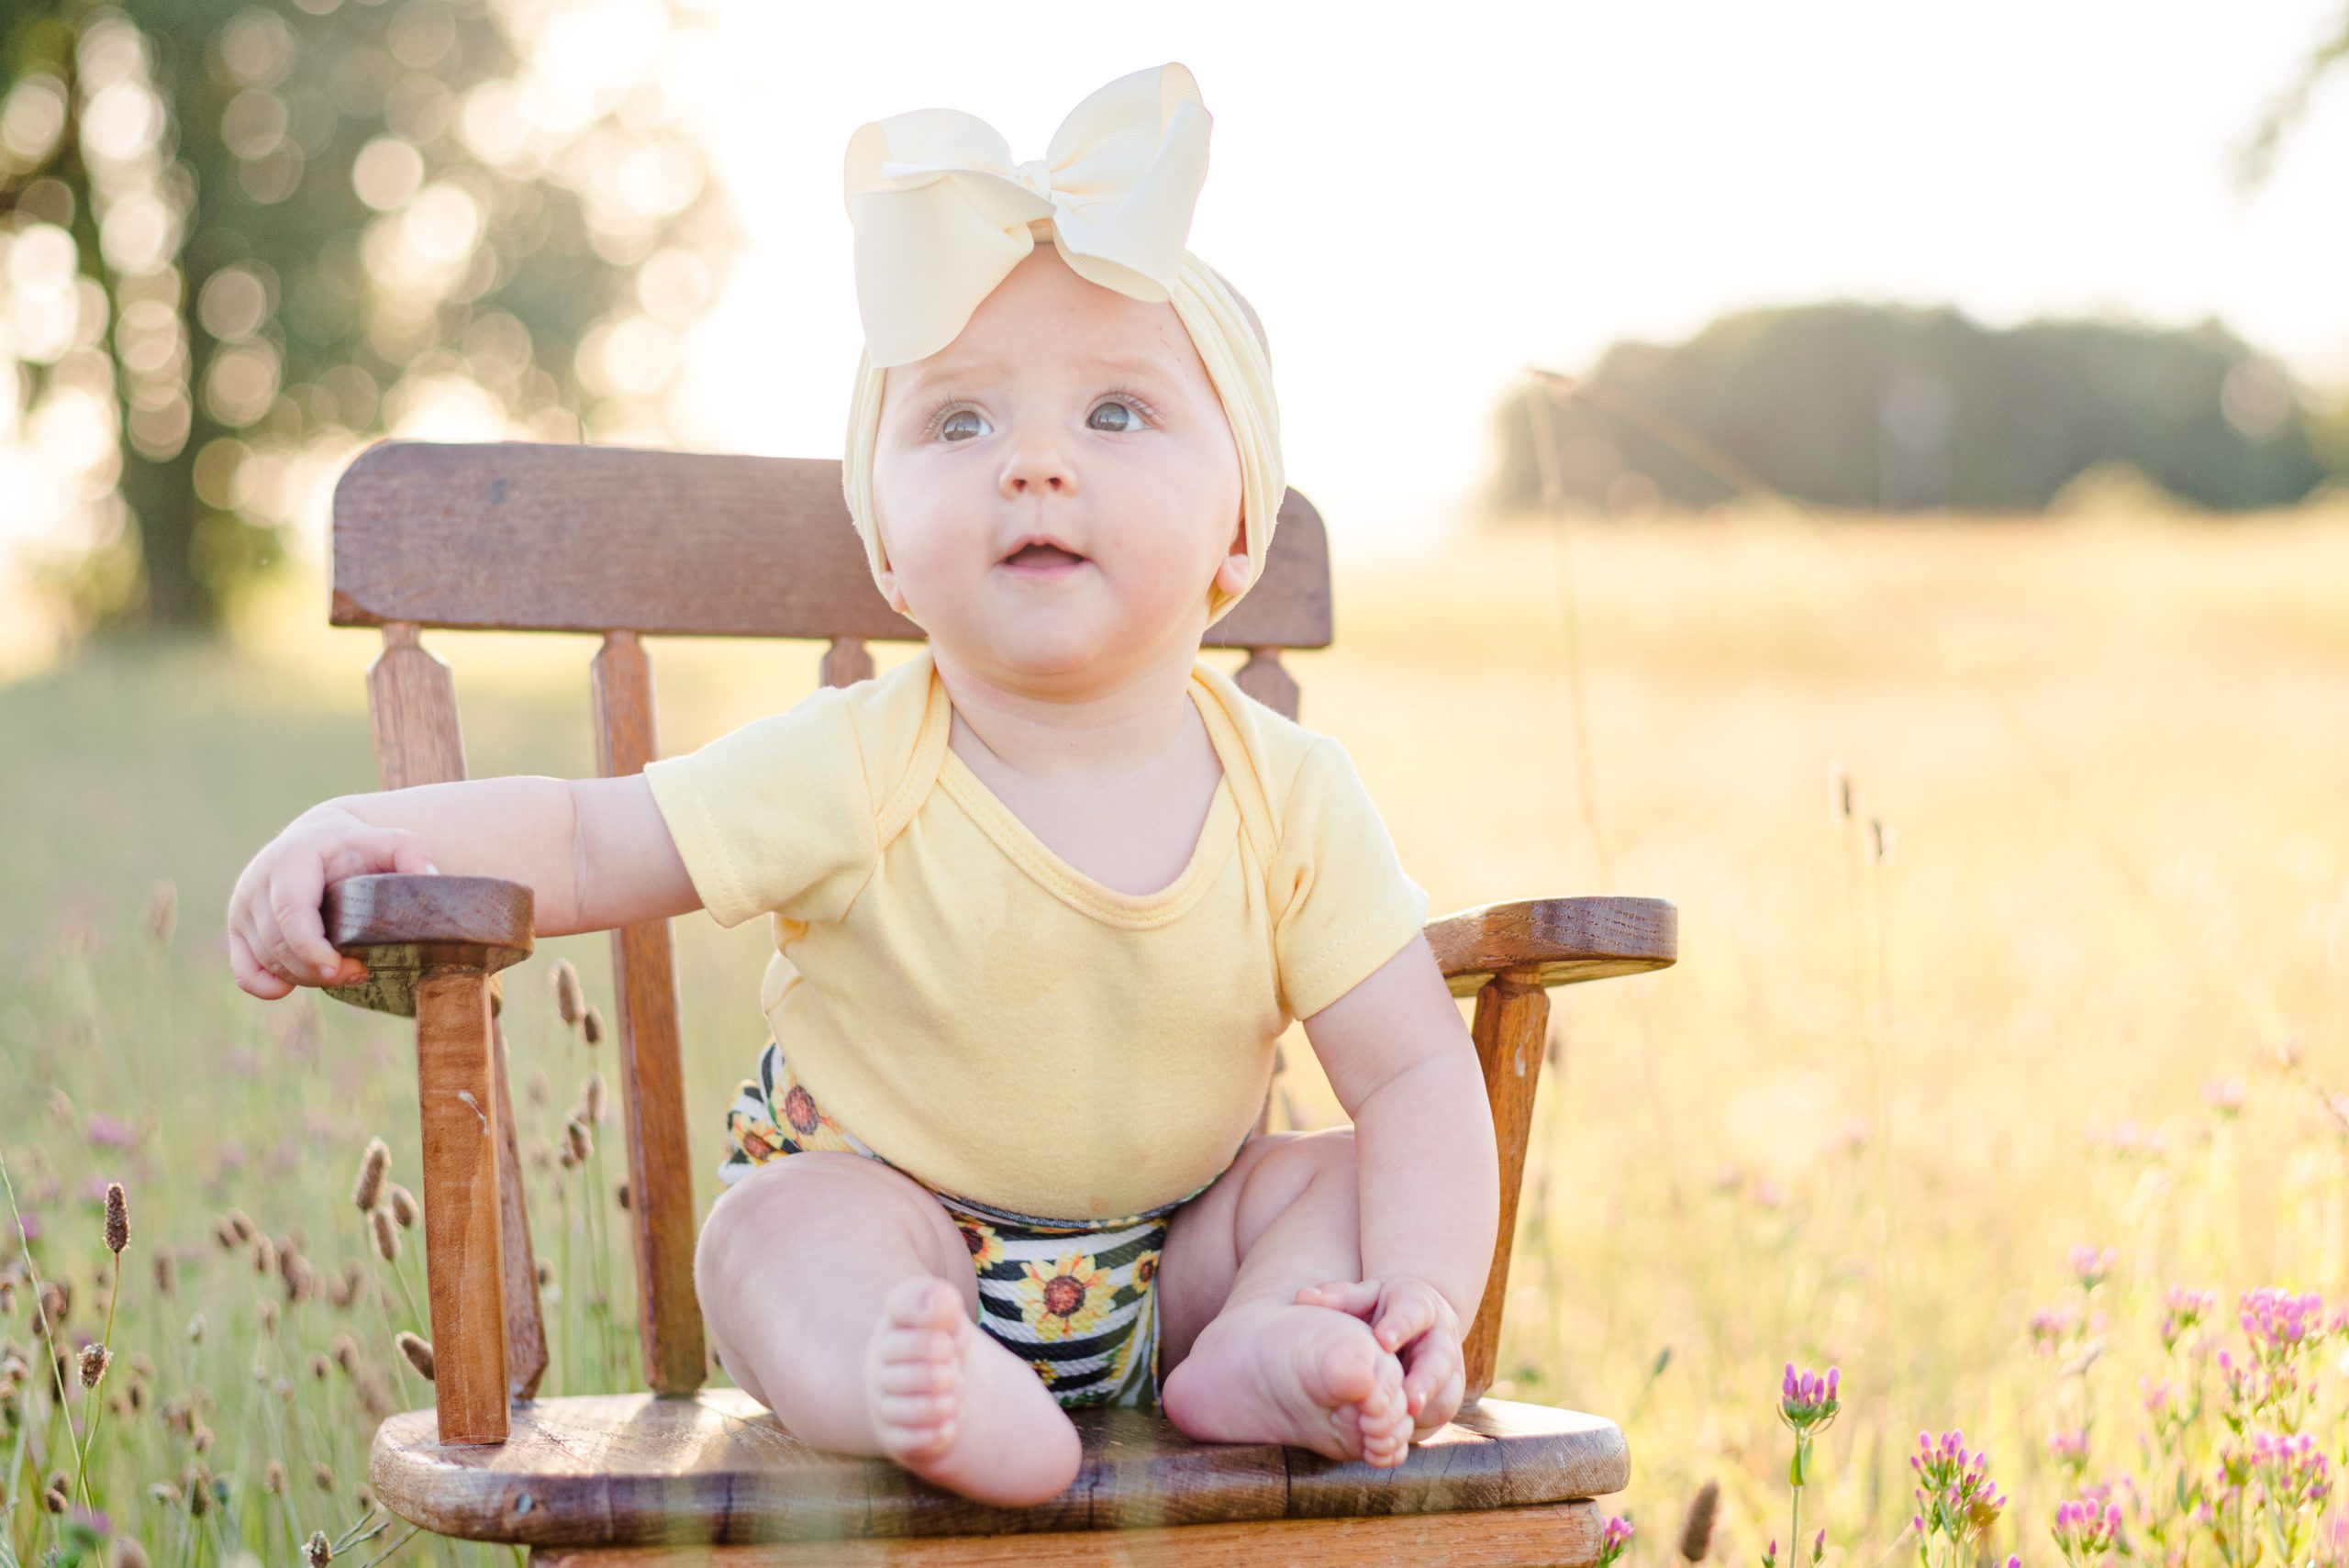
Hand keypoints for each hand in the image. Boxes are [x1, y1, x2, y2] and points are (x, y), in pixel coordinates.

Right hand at [226, 806, 436, 999]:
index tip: (345, 969)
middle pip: (278, 944)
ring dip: (304, 976)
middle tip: (358, 972)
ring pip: (266, 960)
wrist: (319, 841)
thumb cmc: (358, 848)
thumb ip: (410, 852)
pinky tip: (297, 984)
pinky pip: (244, 972)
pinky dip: (267, 986)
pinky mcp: (237, 929)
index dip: (312, 949)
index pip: (290, 912)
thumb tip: (429, 879)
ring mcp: (242, 907)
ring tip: (343, 970)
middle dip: (317, 969)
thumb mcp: (388, 841)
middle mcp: (256, 882)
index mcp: (289, 860)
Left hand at [1294, 1274, 1466, 1437]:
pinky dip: (1422, 1425)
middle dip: (1426, 1379)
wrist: (1417, 1321)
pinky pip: (1440, 1412)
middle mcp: (1440, 1337)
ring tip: (1405, 1424)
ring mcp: (1447, 1367)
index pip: (1414, 1311)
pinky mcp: (1445, 1393)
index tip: (1382, 1340)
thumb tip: (1304, 1297)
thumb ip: (1338, 1297)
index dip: (1400, 1326)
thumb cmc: (1381, 1308)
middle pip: (1441, 1357)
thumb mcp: (1363, 1296)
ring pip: (1447, 1390)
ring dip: (1428, 1408)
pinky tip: (1397, 1435)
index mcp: (1419, 1305)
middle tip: (1408, 1399)